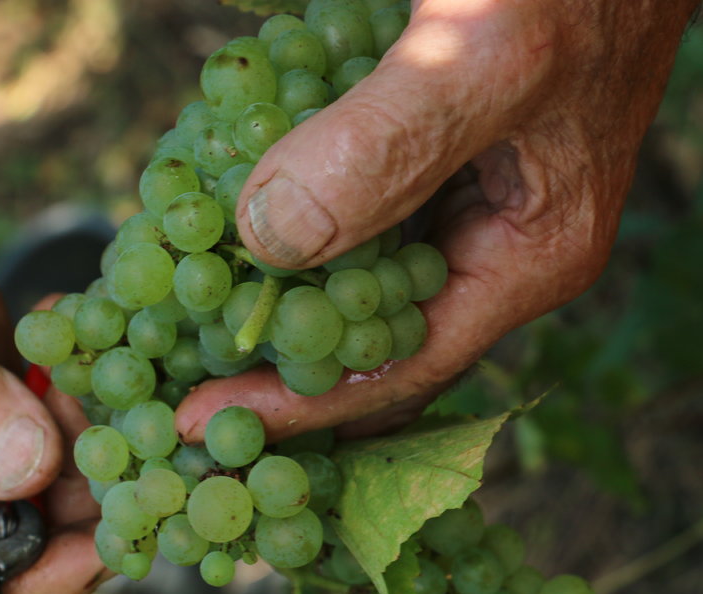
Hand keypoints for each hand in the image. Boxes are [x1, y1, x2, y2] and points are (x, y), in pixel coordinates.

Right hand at [0, 194, 102, 593]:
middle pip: (8, 559)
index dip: (28, 587)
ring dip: (91, 457)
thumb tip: (32, 470)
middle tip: (134, 447)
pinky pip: (56, 452)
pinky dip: (83, 413)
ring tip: (102, 384)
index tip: (107, 547)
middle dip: (76, 514)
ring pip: (47, 507)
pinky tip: (86, 353)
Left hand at [176, 0, 698, 441]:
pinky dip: (286, 209)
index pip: (397, 368)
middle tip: (175, 377)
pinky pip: (349, 199)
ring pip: (351, 267)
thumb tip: (267, 240)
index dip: (297, 406)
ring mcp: (462, 192)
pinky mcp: (431, 143)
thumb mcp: (479, 61)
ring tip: (181, 312)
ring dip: (272, 285)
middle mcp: (494, 241)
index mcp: (527, 257)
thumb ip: (381, 151)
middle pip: (368, 332)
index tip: (198, 422)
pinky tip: (220, 208)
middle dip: (275, 356)